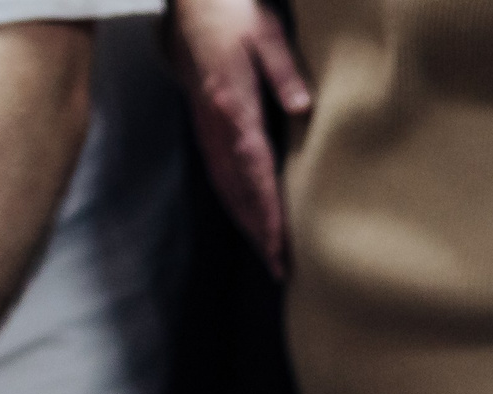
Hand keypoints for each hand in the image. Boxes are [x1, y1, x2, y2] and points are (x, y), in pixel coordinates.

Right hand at [168, 0, 309, 276]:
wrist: (191, 1)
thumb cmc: (233, 13)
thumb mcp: (266, 33)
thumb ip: (283, 71)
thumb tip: (302, 108)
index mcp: (232, 105)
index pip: (253, 170)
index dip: (267, 211)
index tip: (278, 243)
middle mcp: (214, 123)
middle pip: (237, 189)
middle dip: (257, 231)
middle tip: (279, 268)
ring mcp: (205, 125)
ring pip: (225, 185)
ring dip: (245, 222)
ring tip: (267, 255)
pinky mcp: (204, 122)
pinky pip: (218, 171)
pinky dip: (234, 200)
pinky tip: (247, 217)